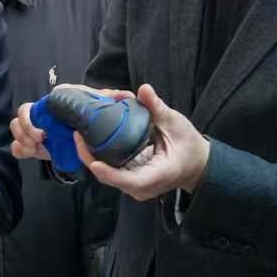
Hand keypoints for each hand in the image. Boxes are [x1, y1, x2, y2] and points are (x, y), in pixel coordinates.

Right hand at [10, 87, 134, 162]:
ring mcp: (37, 128)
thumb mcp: (104, 104)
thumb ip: (113, 97)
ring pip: (16, 131)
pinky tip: (34, 154)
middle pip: (19, 119)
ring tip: (38, 149)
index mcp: (53, 102)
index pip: (32, 107)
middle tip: (40, 142)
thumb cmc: (96, 112)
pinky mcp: (36, 143)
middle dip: (25, 132)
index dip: (30, 120)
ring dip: (23, 141)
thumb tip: (125, 95)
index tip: (43, 134)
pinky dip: (22, 151)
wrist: (95, 131)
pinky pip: (18, 147)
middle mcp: (42, 113)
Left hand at [80, 84, 209, 202]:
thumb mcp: (176, 125)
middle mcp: (141, 187)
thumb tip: (144, 89)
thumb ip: (157, 108)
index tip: (92, 160)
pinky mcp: (129, 179)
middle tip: (78, 134)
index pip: (127, 180)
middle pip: (109, 177)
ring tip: (80, 134)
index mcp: (154, 176)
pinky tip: (91, 139)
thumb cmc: (189, 147)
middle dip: (91, 157)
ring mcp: (134, 185)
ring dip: (92, 156)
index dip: (107, 172)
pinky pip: (110, 170)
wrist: (197, 164)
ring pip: (107, 174)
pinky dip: (100, 156)